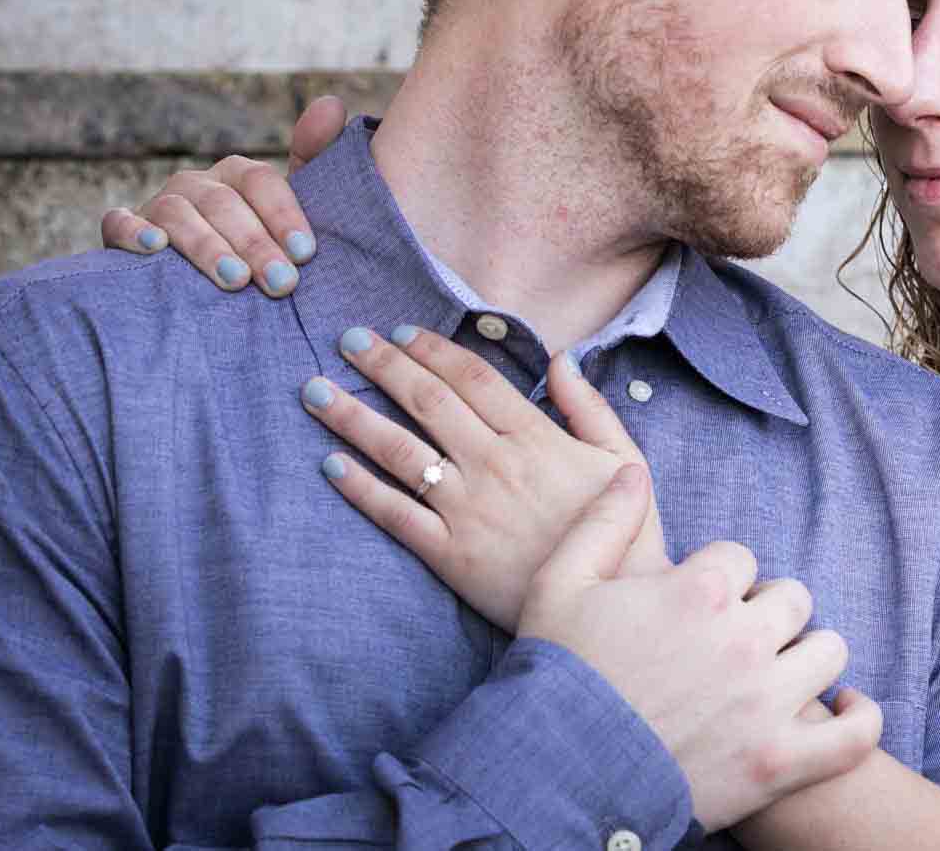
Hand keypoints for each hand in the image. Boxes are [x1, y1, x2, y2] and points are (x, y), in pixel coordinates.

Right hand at [101, 94, 346, 294]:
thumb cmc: (255, 245)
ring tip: (236, 281)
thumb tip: (333, 102)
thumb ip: (314, 160)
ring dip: (208, 247)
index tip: (305, 253)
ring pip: (179, 215)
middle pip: (225, 204)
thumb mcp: (287, 211)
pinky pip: (119, 223)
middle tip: (281, 282)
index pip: (261, 182)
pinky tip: (154, 248)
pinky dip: (134, 232)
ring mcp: (157, 204)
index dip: (284, 215)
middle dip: (255, 243)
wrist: (194, 282)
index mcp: (237, 176)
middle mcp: (197, 183)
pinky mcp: (120, 230)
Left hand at [307, 323, 643, 630]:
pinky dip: (360, 488)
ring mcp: (467, 509)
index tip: (401, 333)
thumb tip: (561, 360)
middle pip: (428, 402)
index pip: (473, 378)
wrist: (610, 605)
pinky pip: (395, 514)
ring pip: (399, 451)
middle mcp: (494, 464)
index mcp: (535, 437)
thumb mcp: (624, 458)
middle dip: (383, 366)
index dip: (433, 350)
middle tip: (348, 341)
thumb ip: (589, 407)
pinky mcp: (449, 555)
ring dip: (353, 416)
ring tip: (316, 390)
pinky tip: (331, 465)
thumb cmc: (624, 531)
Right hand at [524, 467, 883, 830]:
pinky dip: (859, 719)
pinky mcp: (778, 761)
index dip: (715, 579)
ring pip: (828, 650)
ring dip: (805, 654)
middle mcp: (743, 638)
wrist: (551, 780)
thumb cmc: (555, 679)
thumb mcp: (559, 584)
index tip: (689, 608)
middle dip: (763, 611)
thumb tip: (636, 472)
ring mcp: (766, 702)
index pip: (740, 558)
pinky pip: (854, 735)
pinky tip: (844, 705)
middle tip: (728, 642)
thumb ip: (605, 521)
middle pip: (791, 598)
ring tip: (775, 670)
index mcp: (699, 590)